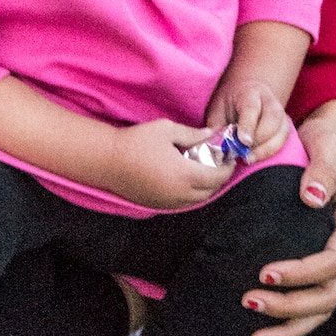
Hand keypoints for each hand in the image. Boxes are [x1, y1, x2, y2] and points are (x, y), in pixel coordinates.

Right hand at [106, 119, 231, 210]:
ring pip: (198, 199)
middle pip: (211, 191)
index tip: (229, 156)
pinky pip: (183, 203)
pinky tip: (185, 178)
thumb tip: (212, 134)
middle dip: (218, 177)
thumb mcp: (167, 130)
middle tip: (218, 162)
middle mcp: (180, 193)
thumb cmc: (136, 141)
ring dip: (205, 187)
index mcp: (185, 174)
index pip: (218, 177)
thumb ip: (193, 134)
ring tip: (202, 169)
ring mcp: (168, 202)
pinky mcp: (157, 205)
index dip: (227, 167)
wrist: (107, 160)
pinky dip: (190, 193)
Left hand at [205, 78, 291, 163]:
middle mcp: (269, 100)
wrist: (244, 93)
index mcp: (250, 92)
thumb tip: (211, 143)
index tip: (243, 142)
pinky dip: (273, 150)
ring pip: (282, 131)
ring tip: (249, 158)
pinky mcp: (285, 124)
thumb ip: (216, 126)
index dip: (248, 126)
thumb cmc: (228, 103)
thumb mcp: (217, 109)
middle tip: (244, 154)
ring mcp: (280, 112)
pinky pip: (284, 139)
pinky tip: (258, 156)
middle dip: (260, 139)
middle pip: (272, 119)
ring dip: (268, 148)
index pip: (251, 108)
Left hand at [242, 99, 335, 335]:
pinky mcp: (318, 264)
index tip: (266, 272)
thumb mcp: (327, 144)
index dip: (303, 272)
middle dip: (290, 306)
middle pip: (328, 294)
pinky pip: (309, 303)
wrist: (332, 140)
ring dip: (289, 327)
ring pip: (320, 308)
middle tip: (249, 301)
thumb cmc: (329, 140)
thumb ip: (322, 169)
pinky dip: (290, 329)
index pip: (335, 259)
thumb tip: (311, 197)